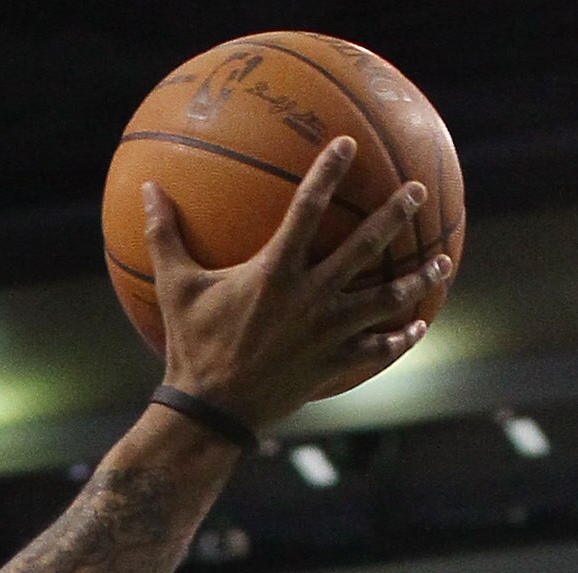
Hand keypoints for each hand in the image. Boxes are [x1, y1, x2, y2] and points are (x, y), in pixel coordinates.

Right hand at [147, 137, 452, 428]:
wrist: (209, 414)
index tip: (349, 144)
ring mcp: (326, 333)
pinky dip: (398, 339)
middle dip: (396, 215)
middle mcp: (311, 297)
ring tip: (441, 262)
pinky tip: (415, 326)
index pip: (309, 208)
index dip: (329, 171)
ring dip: (417, 278)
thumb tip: (147, 190)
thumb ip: (165, 236)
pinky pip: (375, 350)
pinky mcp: (331, 365)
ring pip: (384, 299)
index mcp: (276, 272)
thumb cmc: (191, 347)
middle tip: (418, 191)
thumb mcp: (176, 288)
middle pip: (366, 246)